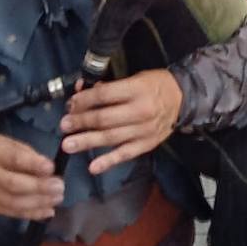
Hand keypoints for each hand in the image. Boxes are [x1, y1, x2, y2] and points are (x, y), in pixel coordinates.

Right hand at [0, 134, 63, 220]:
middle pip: (13, 185)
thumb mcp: (14, 145)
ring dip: (38, 203)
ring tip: (56, 199)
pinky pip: (11, 213)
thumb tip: (49, 171)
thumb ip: (30, 157)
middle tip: (59, 187)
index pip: (14, 159)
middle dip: (39, 188)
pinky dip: (31, 214)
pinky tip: (47, 211)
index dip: (33, 164)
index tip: (51, 168)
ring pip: (12, 202)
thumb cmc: (1, 151)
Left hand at [60, 70, 183, 174]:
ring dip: (87, 141)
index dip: (85, 101)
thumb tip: (84, 91)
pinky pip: (125, 154)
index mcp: (136, 89)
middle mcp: (140, 111)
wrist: (182, 99)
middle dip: (81, 122)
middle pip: (104, 118)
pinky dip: (109, 161)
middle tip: (64, 125)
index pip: (105, 96)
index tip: (70, 104)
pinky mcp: (146, 145)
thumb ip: (110, 87)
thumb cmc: (155, 85)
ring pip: (110, 138)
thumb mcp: (135, 78)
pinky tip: (93, 167)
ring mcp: (143, 130)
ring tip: (68, 144)